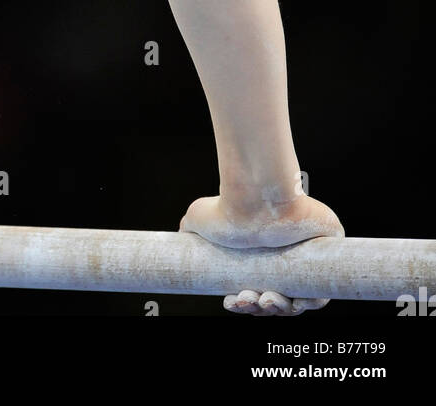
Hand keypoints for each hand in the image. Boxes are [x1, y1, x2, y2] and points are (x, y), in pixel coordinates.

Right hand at [179, 192, 343, 316]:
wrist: (254, 201)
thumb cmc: (228, 208)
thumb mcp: (200, 218)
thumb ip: (191, 227)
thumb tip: (182, 233)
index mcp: (257, 256)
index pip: (254, 289)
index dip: (244, 302)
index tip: (231, 302)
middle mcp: (281, 257)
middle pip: (275, 298)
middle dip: (259, 307)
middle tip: (249, 300)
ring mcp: (304, 255)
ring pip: (297, 297)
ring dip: (280, 307)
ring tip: (264, 300)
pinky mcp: (326, 246)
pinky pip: (323, 288)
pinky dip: (311, 301)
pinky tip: (295, 302)